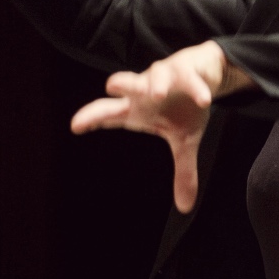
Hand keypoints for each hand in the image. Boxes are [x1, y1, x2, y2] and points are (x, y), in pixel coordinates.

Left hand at [70, 41, 250, 213]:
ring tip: (156, 95)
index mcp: (138, 110)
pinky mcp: (186, 70)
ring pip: (155, 76)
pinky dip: (196, 89)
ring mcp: (165, 77)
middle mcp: (146, 91)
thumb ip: (183, 171)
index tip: (75, 126)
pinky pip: (190, 79)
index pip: (109, 114)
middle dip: (118, 87)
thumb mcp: (184, 140)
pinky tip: (202, 100)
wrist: (203, 73)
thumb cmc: (183, 106)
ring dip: (154, 84)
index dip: (93, 118)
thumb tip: (186, 208)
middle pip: (125, 87)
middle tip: (109, 88)